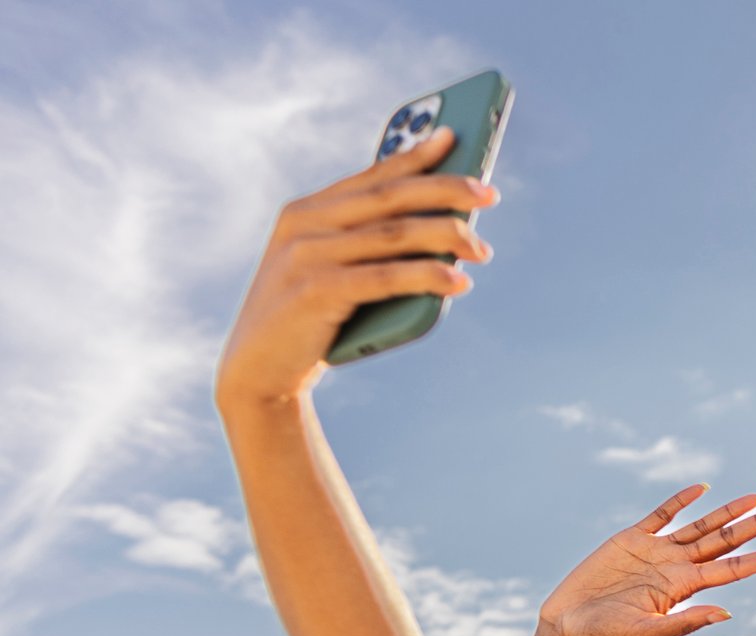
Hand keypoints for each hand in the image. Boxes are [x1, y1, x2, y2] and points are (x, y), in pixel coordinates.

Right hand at [217, 127, 497, 408]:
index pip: (371, 177)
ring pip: (393, 234)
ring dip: (446, 236)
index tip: (454, 139)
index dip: (414, 156)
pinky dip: (426, 275)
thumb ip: (369, 246)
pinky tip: (458, 280)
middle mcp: (304, 224)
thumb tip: (446, 231)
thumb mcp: (335, 271)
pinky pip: (384, 277)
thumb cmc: (311, 320)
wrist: (260, 369)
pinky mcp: (315, 291)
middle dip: (444, 190)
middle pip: (389, 198)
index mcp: (307, 212)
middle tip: (489, 195)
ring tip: (482, 248)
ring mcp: (307, 255)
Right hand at [537, 488, 755, 635]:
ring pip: (702, 525)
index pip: (735, 567)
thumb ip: (685, 623)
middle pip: (727, 540)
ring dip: (730, 510)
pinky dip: (681, 501)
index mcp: (685, 588)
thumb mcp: (649, 634)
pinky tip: (702, 489)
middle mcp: (677, 567)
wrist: (568, 628)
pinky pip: (662, 515)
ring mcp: (656, 551)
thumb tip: (727, 612)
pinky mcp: (631, 539)